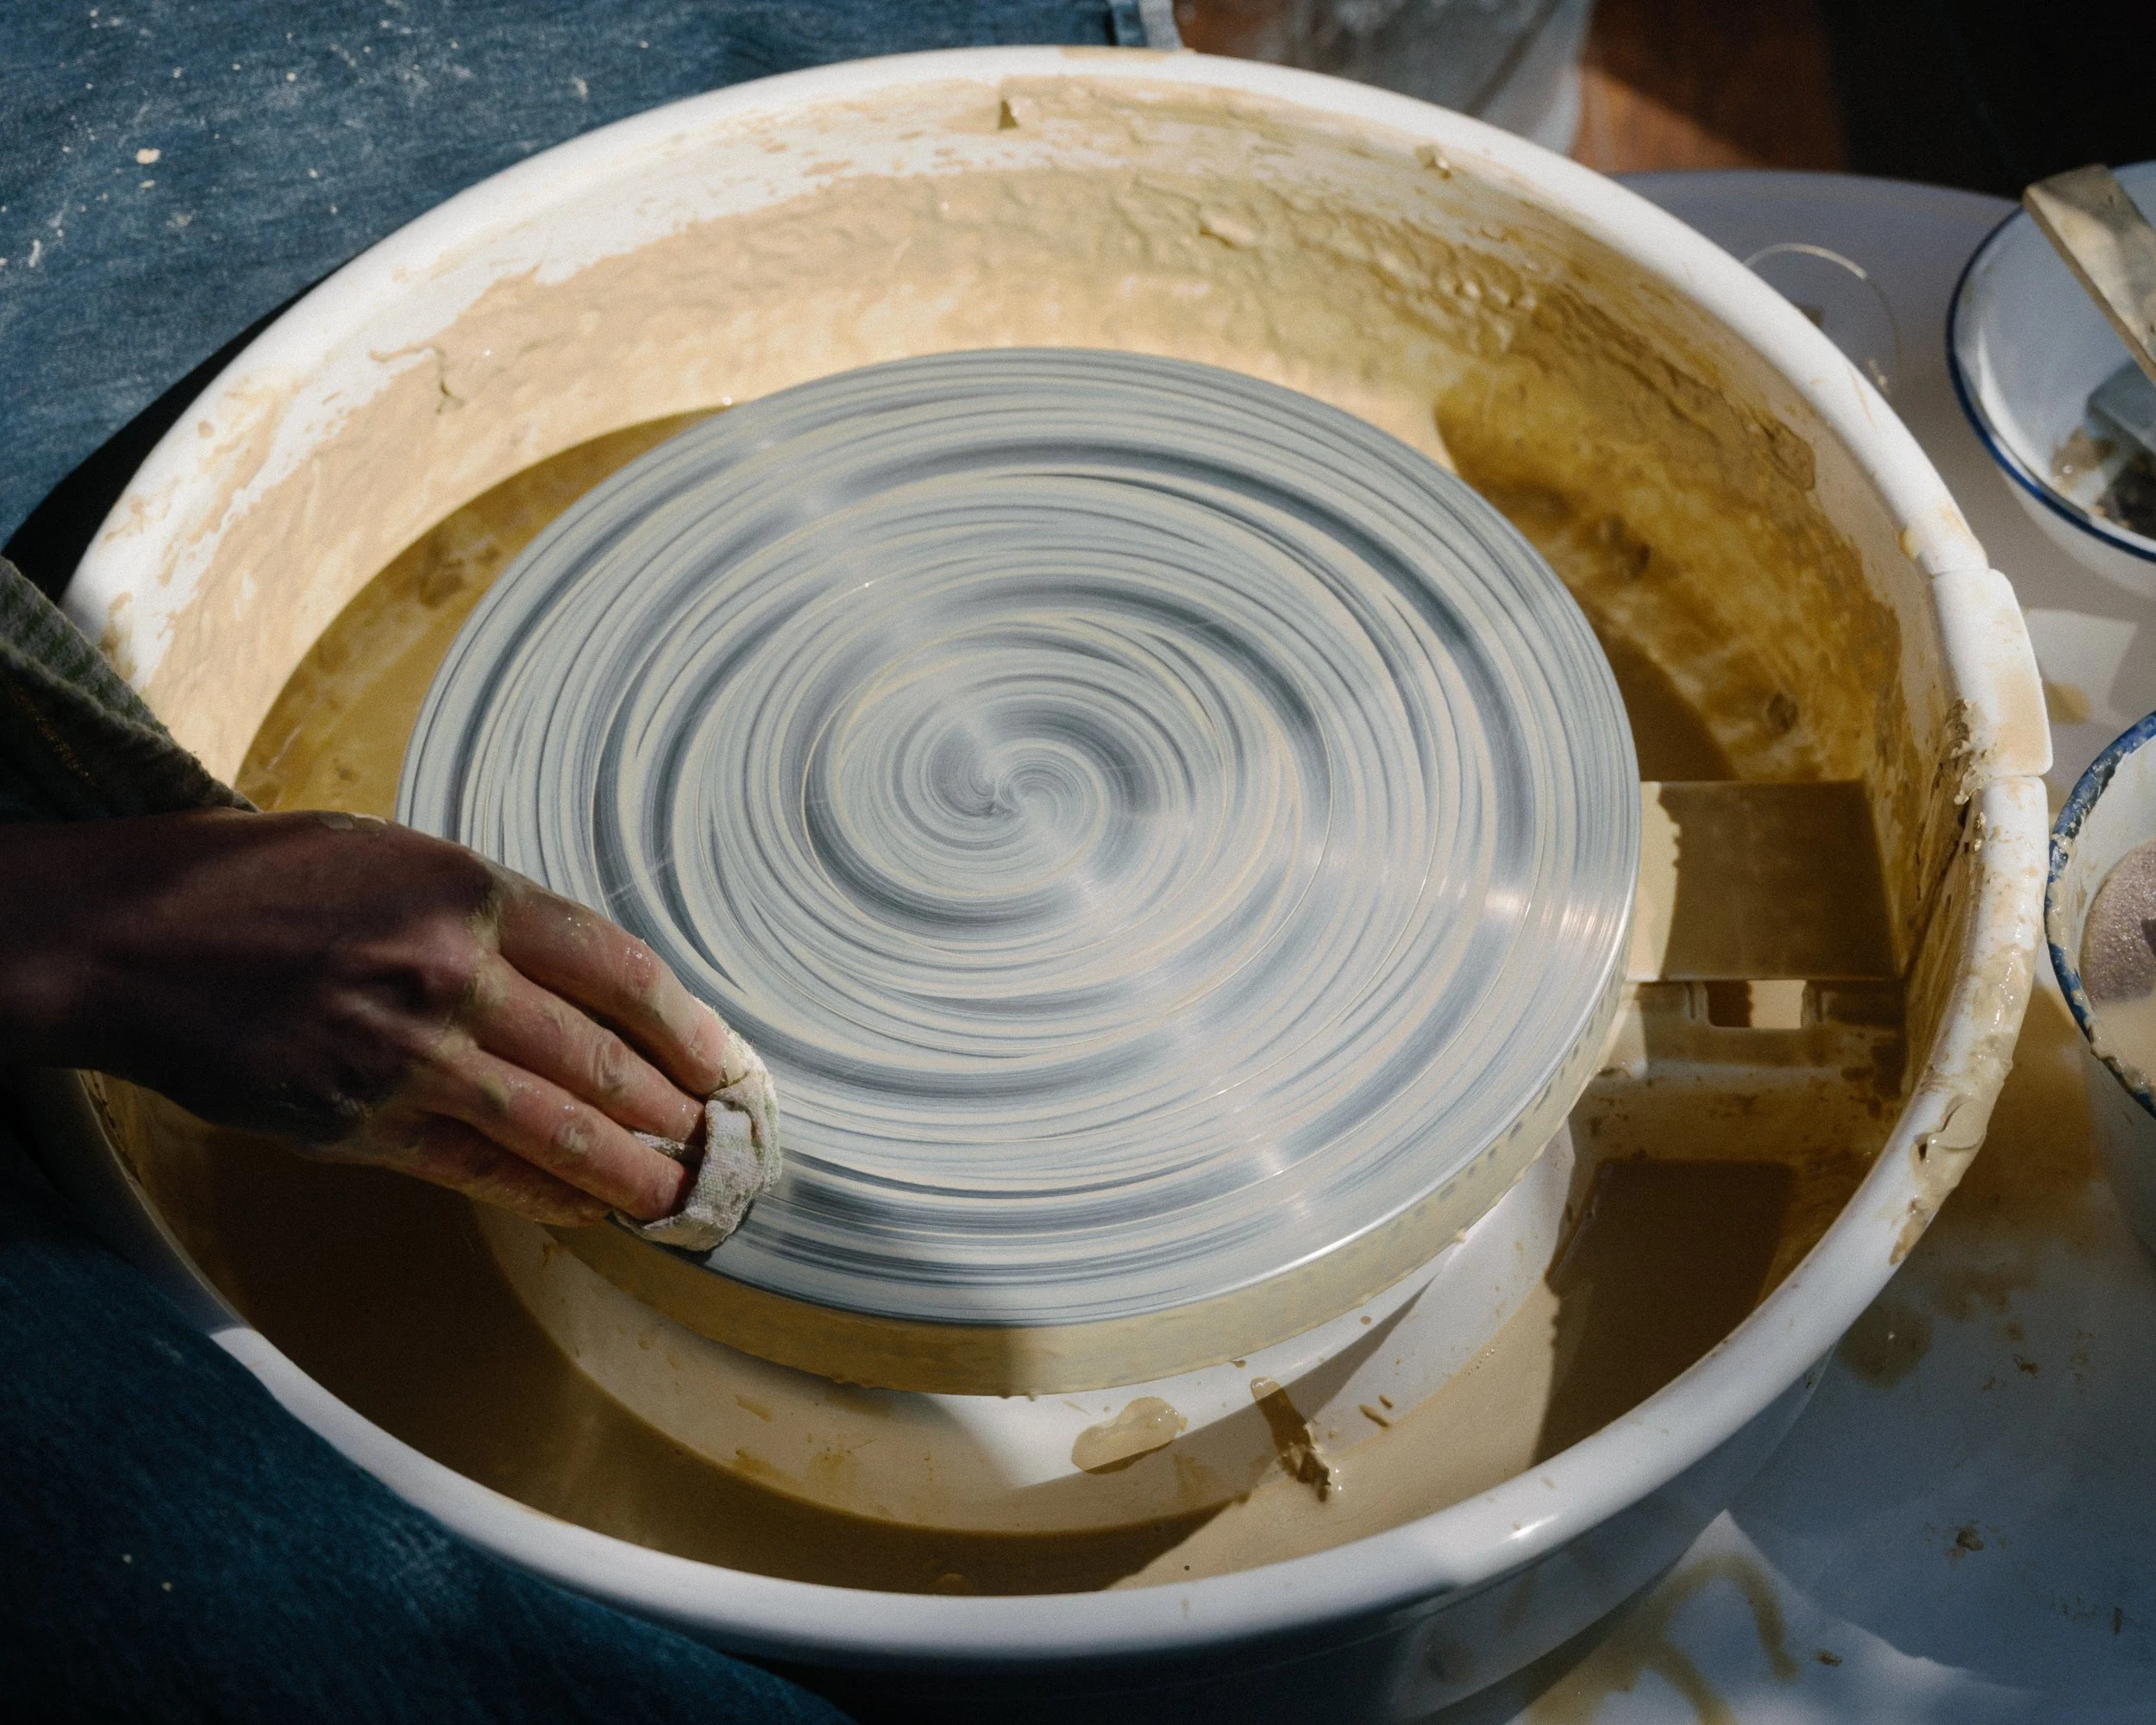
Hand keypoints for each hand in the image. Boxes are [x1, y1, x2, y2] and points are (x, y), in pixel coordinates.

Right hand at [0, 808, 733, 1224]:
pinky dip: (541, 1194)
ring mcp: (405, 1056)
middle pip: (603, 1061)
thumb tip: (590, 989)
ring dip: (631, 1173)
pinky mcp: (357, 1121)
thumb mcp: (402, 860)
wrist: (135, 937)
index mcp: (473, 895)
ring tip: (684, 1200)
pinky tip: (586, 1208)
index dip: (691, 1031)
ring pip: (554, 1129)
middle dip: (679, 1114)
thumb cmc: (274, 884)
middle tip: (728, 1151)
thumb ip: (496, 919)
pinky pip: (475, 1170)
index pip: (623, 972)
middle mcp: (451, 975)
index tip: (730, 1068)